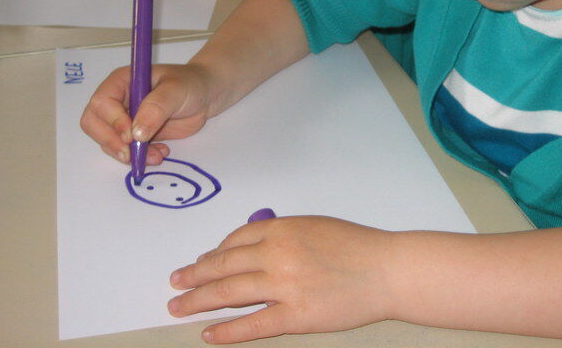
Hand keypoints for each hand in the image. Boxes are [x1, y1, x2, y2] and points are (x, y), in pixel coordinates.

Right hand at [80, 63, 214, 164]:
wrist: (206, 96)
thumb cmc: (190, 84)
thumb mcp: (176, 90)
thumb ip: (157, 108)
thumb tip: (136, 133)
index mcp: (122, 82)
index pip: (101, 103)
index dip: (112, 121)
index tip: (131, 136)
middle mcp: (117, 101)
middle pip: (94, 124)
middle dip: (110, 142)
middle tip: (131, 154)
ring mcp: (124, 120)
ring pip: (109, 142)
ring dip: (127, 154)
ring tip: (156, 156)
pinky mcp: (136, 136)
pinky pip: (126, 151)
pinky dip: (139, 158)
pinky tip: (160, 153)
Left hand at [168, 216, 396, 343]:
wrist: (387, 269)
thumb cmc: (356, 245)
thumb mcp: (314, 226)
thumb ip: (280, 233)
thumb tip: (248, 248)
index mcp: (281, 228)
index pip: (235, 239)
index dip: (213, 252)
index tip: (202, 261)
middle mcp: (276, 254)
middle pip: (222, 265)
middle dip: (193, 276)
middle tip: (174, 283)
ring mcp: (284, 286)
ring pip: (229, 294)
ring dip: (198, 301)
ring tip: (178, 308)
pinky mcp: (295, 316)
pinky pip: (253, 325)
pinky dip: (227, 332)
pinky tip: (210, 334)